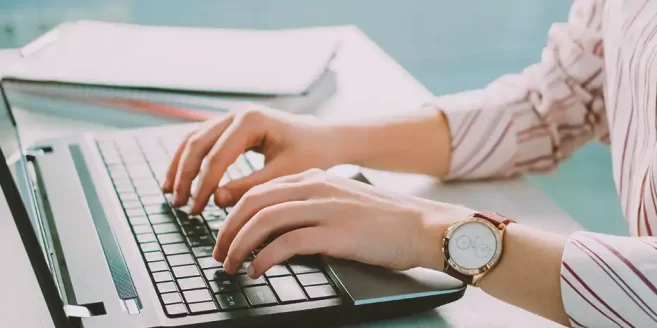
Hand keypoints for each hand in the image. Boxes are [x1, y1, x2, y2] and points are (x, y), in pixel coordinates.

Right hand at [163, 108, 345, 213]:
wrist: (327, 139)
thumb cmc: (312, 154)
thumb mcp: (284, 174)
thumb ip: (250, 186)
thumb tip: (216, 199)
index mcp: (252, 120)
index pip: (217, 156)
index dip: (203, 185)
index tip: (196, 209)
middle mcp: (238, 113)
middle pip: (198, 143)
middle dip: (185, 176)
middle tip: (179, 204)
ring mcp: (233, 116)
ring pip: (195, 139)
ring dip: (180, 166)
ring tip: (171, 194)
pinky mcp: (233, 126)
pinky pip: (202, 141)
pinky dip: (190, 160)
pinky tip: (182, 180)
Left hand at [212, 168, 473, 277]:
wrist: (423, 225)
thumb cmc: (387, 220)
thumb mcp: (344, 202)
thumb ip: (313, 206)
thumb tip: (280, 230)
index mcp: (315, 179)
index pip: (260, 190)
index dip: (234, 213)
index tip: (225, 235)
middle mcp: (316, 188)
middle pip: (254, 202)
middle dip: (227, 230)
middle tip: (218, 253)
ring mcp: (326, 209)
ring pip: (264, 221)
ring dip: (239, 245)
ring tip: (230, 266)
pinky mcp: (337, 233)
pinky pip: (287, 243)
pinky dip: (264, 258)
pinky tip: (257, 271)